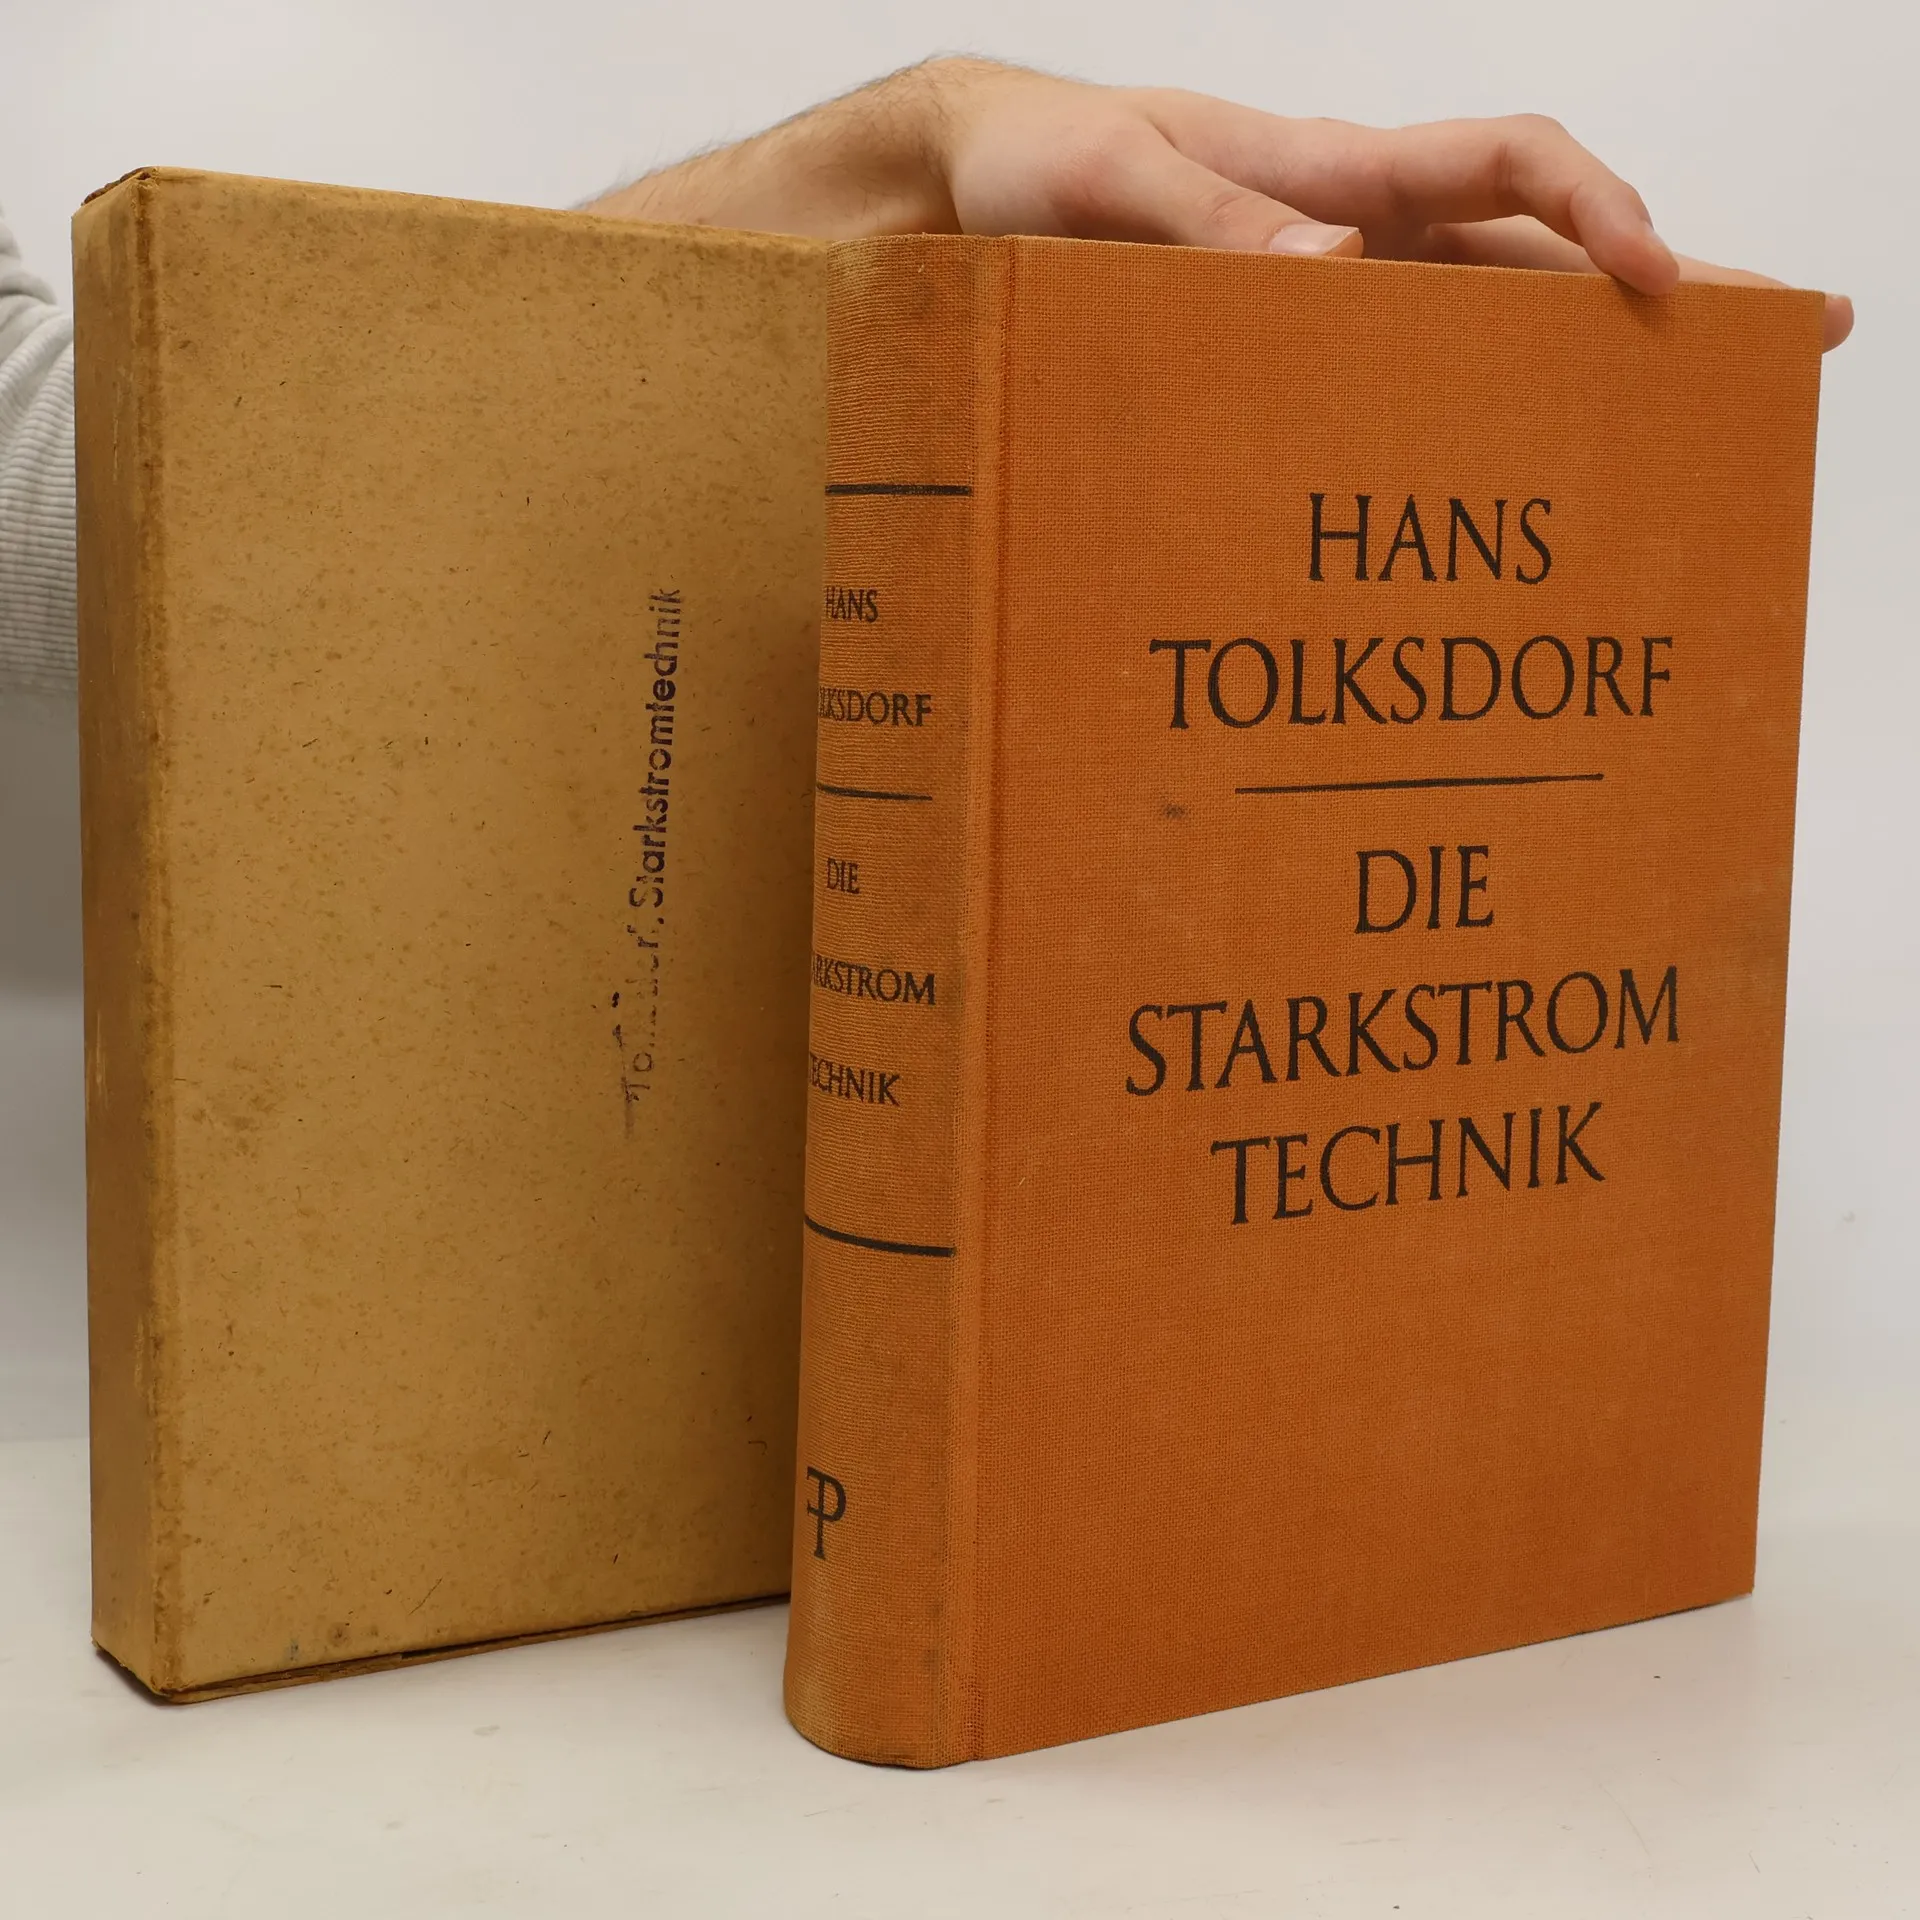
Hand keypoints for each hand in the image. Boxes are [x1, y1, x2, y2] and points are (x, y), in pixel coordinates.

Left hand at [591, 58, 1851, 350]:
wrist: (962, 179)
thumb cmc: (1030, 160)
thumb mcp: (1106, 183)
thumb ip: (1207, 224)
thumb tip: (1329, 276)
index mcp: (1333, 173)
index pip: (1507, 168)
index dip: (1598, 215)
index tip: (1666, 287)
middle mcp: (1351, 232)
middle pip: (1538, 255)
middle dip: (1662, 291)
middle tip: (1779, 344)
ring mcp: (1322, 292)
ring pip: (1482, 322)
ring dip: (1576, 372)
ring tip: (1664, 449)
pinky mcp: (1273, 347)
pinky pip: (1389, 376)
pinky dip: (1455, 418)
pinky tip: (1482, 487)